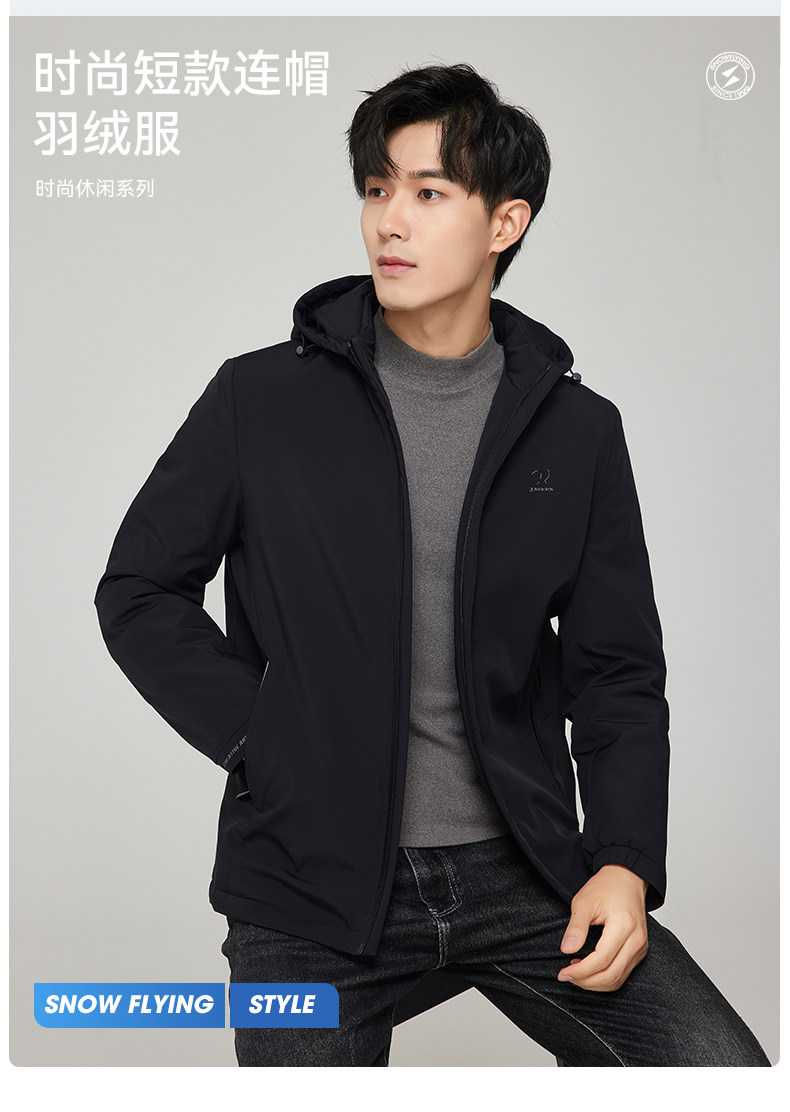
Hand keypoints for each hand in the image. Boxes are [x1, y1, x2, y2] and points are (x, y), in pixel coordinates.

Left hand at [557, 865, 648, 991]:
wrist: (626, 878)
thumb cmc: (606, 886)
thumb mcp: (584, 901)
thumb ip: (576, 927)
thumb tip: (567, 949)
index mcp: (624, 926)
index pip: (602, 960)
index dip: (581, 971)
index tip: (563, 972)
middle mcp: (637, 940)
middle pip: (611, 975)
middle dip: (586, 981)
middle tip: (566, 976)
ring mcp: (640, 947)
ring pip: (618, 979)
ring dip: (595, 983)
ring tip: (575, 973)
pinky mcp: (639, 951)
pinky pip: (623, 973)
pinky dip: (605, 977)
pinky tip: (589, 969)